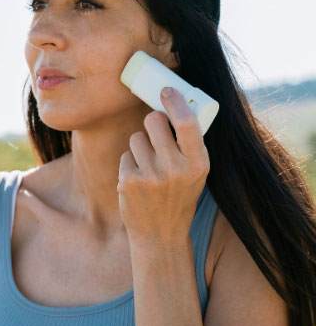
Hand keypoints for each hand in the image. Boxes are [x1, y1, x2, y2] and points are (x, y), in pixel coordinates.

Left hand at [118, 87, 210, 249]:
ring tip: (150, 167)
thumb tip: (177, 107)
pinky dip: (130, 164)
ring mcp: (151, 175)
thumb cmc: (179, 197)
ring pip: (136, 137)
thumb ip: (188, 145)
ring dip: (140, 146)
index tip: (166, 90)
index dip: (175, 103)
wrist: (160, 234)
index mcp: (199, 164)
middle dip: (151, 121)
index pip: (187, 123)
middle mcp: (176, 169)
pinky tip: (139, 181)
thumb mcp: (195, 174)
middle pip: (154, 122)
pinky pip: (126, 155)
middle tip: (155, 130)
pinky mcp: (129, 181)